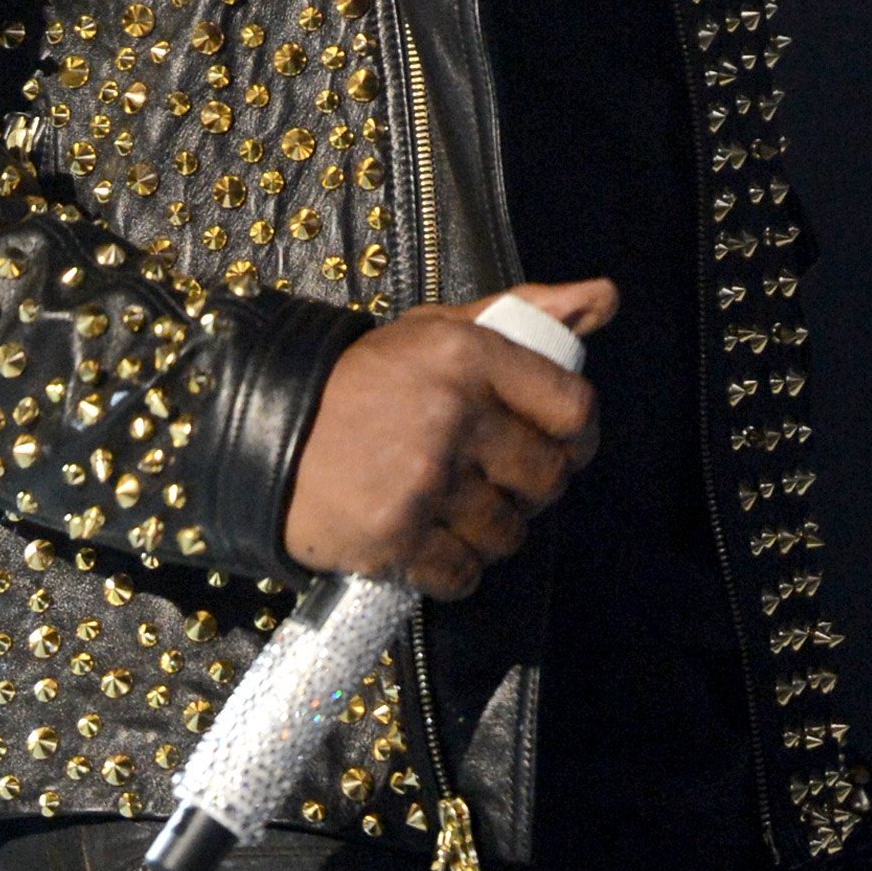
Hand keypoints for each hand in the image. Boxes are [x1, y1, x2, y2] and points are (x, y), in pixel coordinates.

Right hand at [283, 278, 613, 595]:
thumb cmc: (363, 376)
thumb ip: (525, 312)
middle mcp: (454, 416)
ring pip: (508, 533)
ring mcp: (425, 481)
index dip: (576, 434)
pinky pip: (463, 574)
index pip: (572, 408)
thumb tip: (607, 296)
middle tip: (498, 480)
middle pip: (547, 479)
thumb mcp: (437, 329)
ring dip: (492, 531)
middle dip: (532, 487)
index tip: (556, 444)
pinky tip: (432, 544)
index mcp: (470, 356)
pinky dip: (455, 569)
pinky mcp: (395, 537)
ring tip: (459, 511)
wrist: (264, 423)